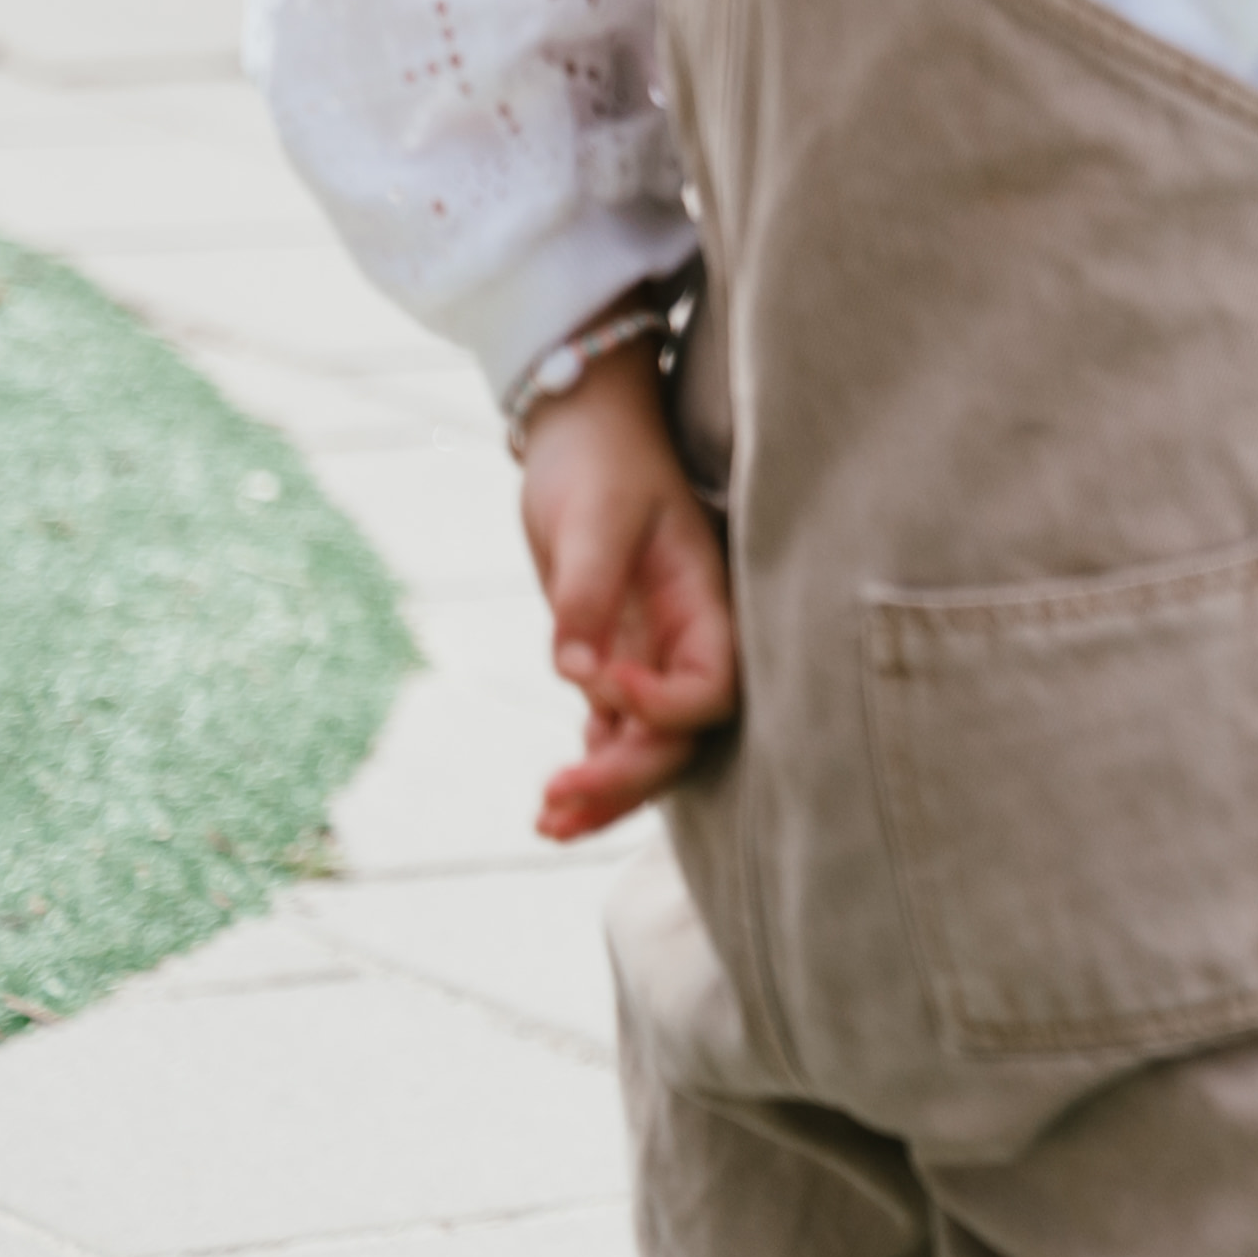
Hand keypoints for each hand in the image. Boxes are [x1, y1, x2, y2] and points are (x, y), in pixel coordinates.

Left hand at [515, 343, 738, 843]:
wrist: (580, 431)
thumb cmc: (600, 461)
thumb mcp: (593, 518)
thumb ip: (588, 595)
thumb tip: (575, 674)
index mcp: (706, 603)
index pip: (712, 688)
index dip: (663, 706)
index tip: (599, 680)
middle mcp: (687, 639)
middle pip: (678, 737)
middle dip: (623, 778)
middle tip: (553, 801)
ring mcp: (652, 653)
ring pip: (645, 746)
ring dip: (604, 793)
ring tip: (546, 825)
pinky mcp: (614, 657)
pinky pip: (614, 731)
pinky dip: (590, 770)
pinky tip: (551, 803)